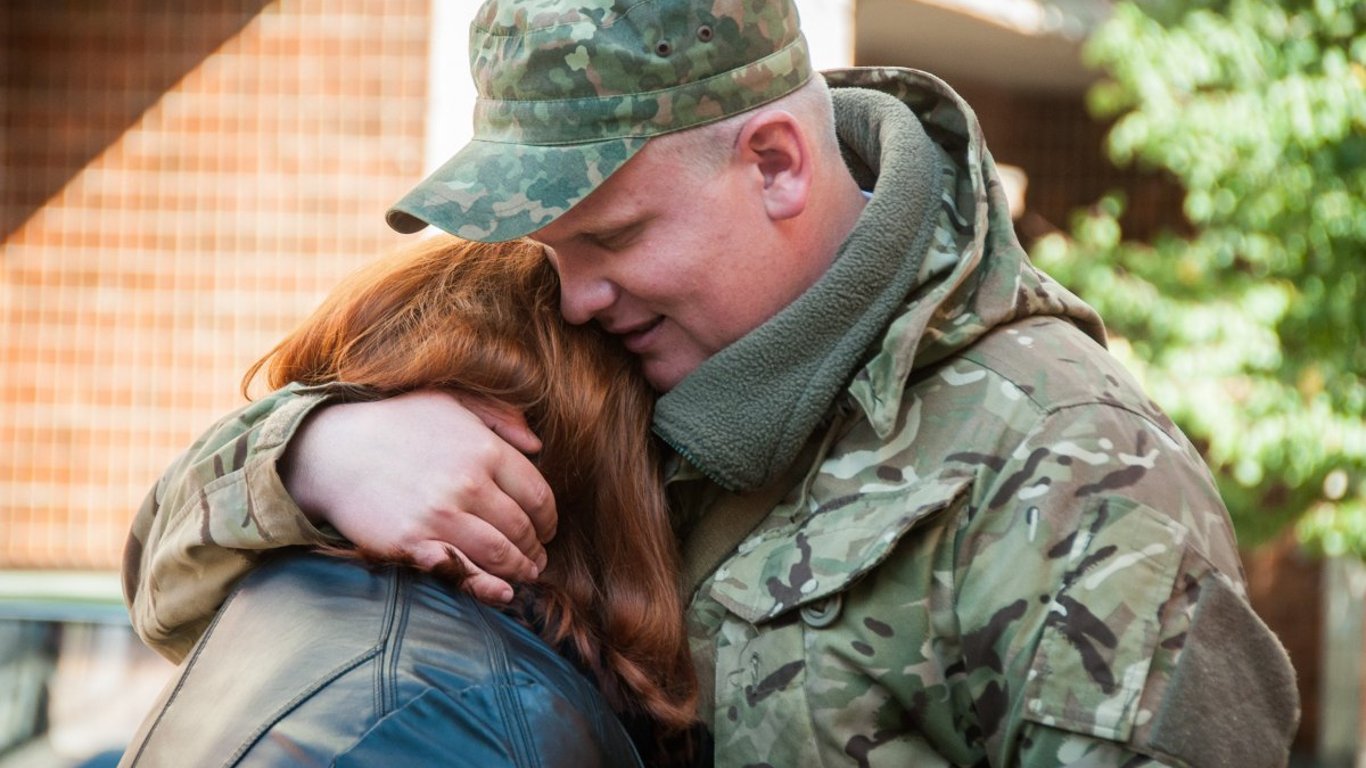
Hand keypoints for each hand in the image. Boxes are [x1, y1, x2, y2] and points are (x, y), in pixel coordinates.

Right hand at [280, 389, 555, 603]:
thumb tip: (537, 446)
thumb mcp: (451, 400)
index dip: (548, 517)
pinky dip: (489, 587)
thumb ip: (499, 417)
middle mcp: (468, 483)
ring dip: (520, 569)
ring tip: (524, 574)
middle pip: (523, 529)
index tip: (546, 527)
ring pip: (500, 555)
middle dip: (535, 548)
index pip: (537, 495)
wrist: (332, 450)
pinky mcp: (413, 543)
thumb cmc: (395, 422)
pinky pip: (463, 572)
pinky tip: (503, 592)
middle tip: (537, 557)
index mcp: (484, 449)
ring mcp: (441, 516)